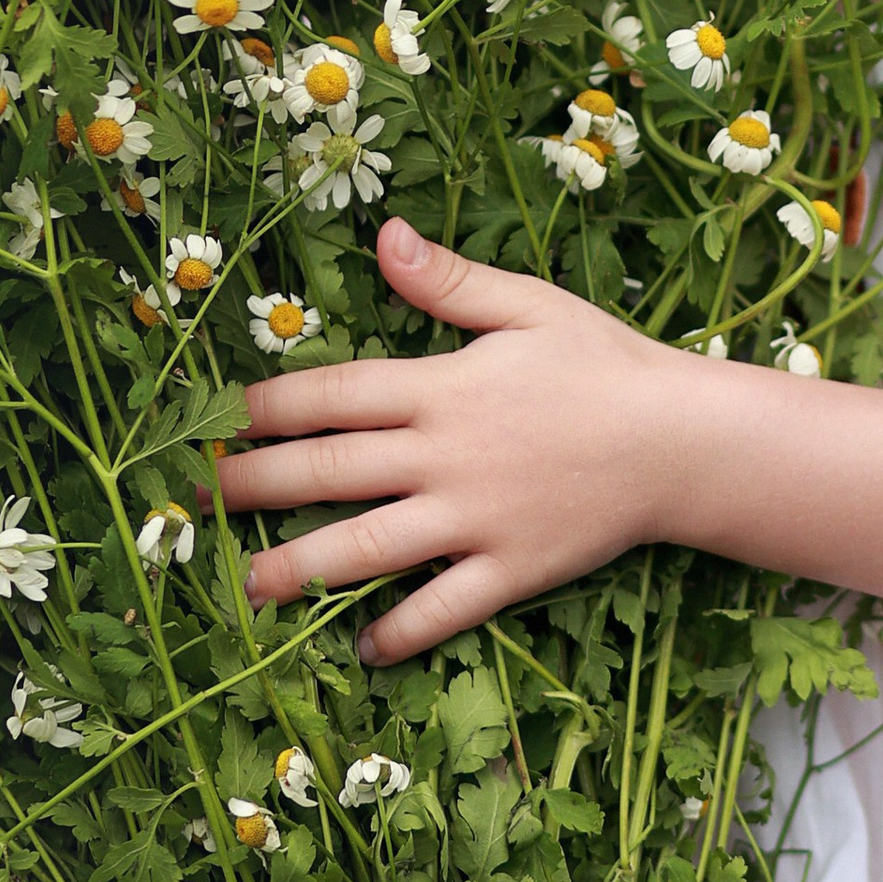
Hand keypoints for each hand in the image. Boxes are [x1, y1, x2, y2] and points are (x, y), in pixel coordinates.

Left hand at [213, 220, 685, 662]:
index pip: (335, 395)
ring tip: (247, 586)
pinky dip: (400, 630)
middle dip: (257, 487)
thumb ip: (448, 281)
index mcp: (444, 387)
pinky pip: (443, 608)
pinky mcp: (511, 571)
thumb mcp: (528, 305)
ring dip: (301, 568)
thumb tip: (384, 236)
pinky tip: (362, 645)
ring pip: (370, 549)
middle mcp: (447, 456)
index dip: (270, 408)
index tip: (224, 419)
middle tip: (199, 503)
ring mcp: (476, 520)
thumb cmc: (605, 365)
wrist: (683, 441)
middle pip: (331, 473)